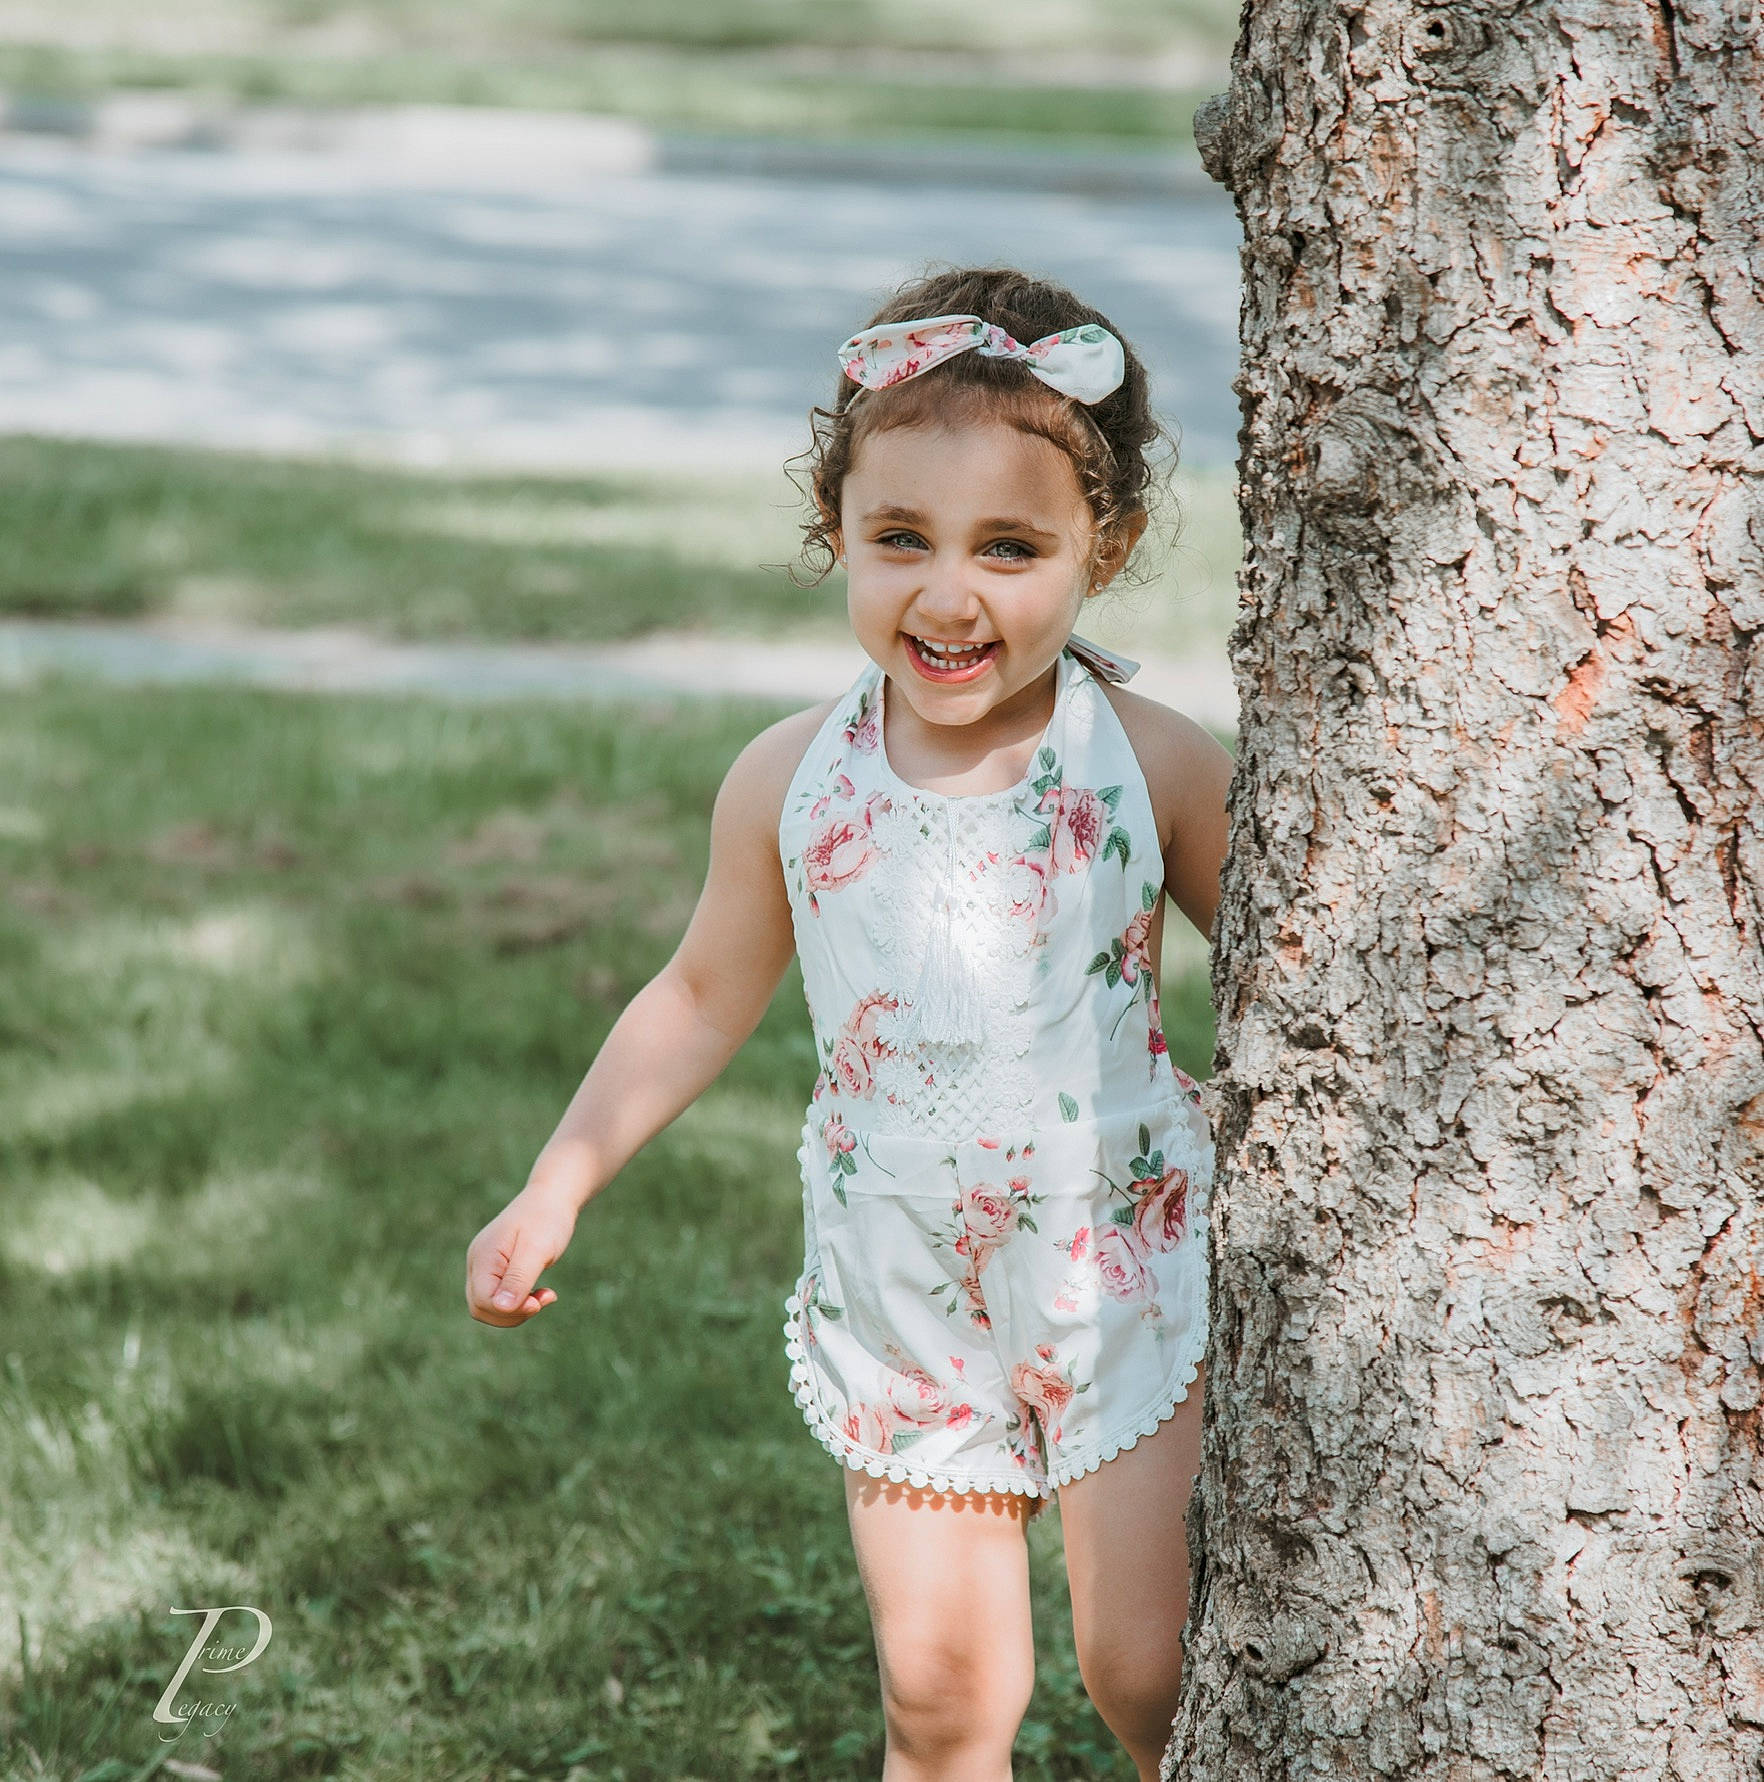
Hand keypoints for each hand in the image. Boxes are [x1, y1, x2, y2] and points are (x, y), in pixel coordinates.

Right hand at [466, 1183, 578, 1326]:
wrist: (551, 1197)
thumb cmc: (546, 1219)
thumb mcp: (537, 1250)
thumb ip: (518, 1279)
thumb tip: (501, 1308)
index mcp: (484, 1256)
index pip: (482, 1301)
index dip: (509, 1311)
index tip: (538, 1303)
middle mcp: (478, 1262)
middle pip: (481, 1308)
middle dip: (513, 1314)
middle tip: (544, 1300)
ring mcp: (484, 1266)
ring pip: (489, 1307)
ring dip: (518, 1310)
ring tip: (546, 1296)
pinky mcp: (495, 1269)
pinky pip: (499, 1298)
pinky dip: (520, 1302)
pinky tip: (541, 1293)